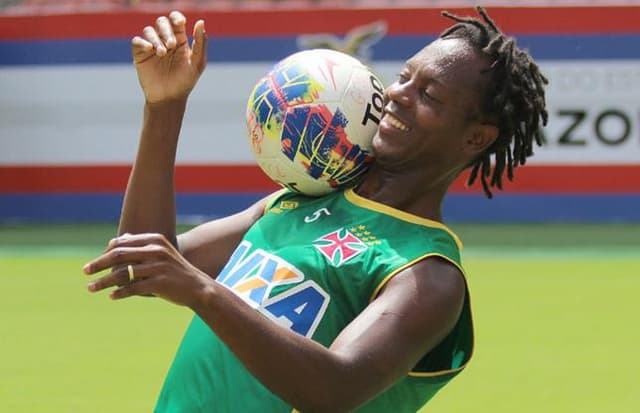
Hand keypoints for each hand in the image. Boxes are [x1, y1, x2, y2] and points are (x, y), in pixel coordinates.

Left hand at [83, 233, 213, 307]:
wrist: (198, 288)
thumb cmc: (175, 271)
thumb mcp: (160, 253)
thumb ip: (139, 246)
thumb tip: (115, 241)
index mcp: (155, 240)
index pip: (122, 242)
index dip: (104, 252)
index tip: (94, 263)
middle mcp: (156, 250)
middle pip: (118, 255)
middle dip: (98, 264)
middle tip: (85, 271)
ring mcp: (158, 267)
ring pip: (122, 273)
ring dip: (103, 281)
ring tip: (91, 288)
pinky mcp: (160, 283)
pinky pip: (133, 288)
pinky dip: (119, 292)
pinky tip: (111, 296)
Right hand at [132, 11, 207, 103]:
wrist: (169, 99)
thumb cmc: (185, 82)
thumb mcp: (197, 63)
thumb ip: (200, 43)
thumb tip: (200, 22)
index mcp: (180, 40)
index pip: (176, 21)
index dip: (177, 18)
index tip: (180, 23)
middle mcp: (165, 41)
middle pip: (162, 23)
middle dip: (167, 31)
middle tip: (172, 45)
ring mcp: (152, 47)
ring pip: (149, 30)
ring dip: (156, 39)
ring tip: (162, 53)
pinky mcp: (140, 54)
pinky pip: (137, 41)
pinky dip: (143, 42)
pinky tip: (150, 50)